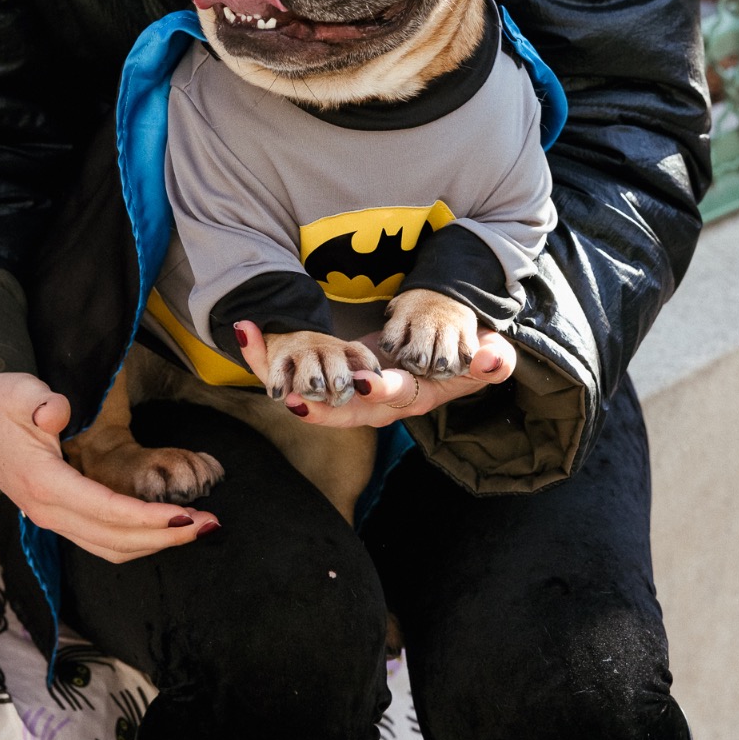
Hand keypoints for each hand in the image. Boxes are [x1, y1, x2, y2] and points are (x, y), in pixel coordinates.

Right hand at [0, 368, 217, 563]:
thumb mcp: (18, 391)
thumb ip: (41, 402)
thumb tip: (57, 410)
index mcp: (42, 482)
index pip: (104, 510)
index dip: (147, 517)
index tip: (184, 516)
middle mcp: (47, 510)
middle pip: (114, 538)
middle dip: (164, 535)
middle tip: (210, 524)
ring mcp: (51, 517)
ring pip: (109, 547)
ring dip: (154, 542)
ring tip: (197, 529)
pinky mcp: (57, 514)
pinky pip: (101, 539)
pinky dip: (136, 539)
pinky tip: (163, 528)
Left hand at [231, 322, 515, 428]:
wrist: (442, 356)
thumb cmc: (462, 359)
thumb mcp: (482, 359)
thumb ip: (490, 361)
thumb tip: (495, 358)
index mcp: (413, 396)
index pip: (394, 398)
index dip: (379, 391)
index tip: (363, 381)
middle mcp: (379, 403)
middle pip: (344, 410)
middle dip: (319, 405)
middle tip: (294, 399)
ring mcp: (352, 394)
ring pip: (313, 396)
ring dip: (284, 381)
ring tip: (260, 371)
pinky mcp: (332, 379)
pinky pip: (296, 373)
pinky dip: (267, 354)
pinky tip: (243, 329)